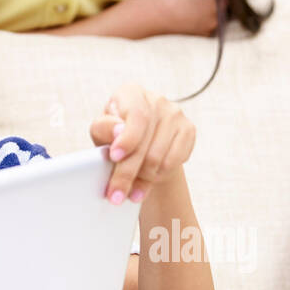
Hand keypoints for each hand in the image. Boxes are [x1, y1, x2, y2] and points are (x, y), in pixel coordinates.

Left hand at [89, 83, 195, 205]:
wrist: (140, 140)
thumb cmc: (114, 134)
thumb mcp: (101, 131)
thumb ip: (104, 129)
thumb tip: (119, 131)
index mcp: (131, 93)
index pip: (135, 116)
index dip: (127, 139)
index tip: (115, 157)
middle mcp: (156, 100)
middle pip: (144, 144)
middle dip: (127, 174)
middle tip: (115, 196)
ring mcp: (175, 114)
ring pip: (159, 157)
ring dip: (142, 180)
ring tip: (129, 192)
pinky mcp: (188, 129)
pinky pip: (174, 161)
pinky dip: (158, 177)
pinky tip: (147, 181)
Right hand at [133, 0, 222, 35]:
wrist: (149, 16)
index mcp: (216, 3)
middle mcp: (215, 19)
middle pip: (221, 4)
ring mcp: (207, 29)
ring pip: (213, 14)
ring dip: (207, 7)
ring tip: (192, 0)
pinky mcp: (198, 36)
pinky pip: (205, 23)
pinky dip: (200, 17)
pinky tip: (188, 11)